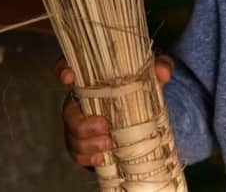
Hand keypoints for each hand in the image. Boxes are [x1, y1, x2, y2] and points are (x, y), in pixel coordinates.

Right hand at [56, 55, 174, 166]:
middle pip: (68, 111)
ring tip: (108, 145)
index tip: (69, 77)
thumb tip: (163, 72)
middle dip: (83, 123)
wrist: (139, 110)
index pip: (67, 67)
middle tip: (104, 126)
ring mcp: (78, 122)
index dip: (62, 71)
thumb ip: (159, 67)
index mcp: (90, 77)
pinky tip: (101, 158)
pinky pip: (76, 152)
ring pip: (71, 134)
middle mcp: (78, 99)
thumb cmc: (139, 84)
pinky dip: (86, 157)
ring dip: (87, 143)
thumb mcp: (151, 73)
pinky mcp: (82, 141)